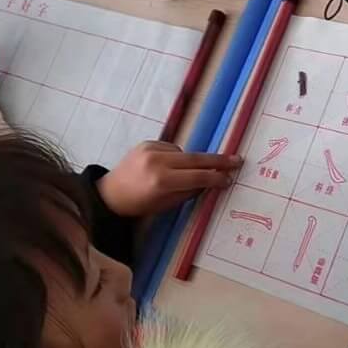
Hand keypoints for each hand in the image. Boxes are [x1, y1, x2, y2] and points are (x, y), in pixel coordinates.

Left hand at [97, 142, 241, 217]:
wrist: (110, 193)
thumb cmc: (139, 205)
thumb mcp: (166, 204)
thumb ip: (189, 191)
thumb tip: (210, 181)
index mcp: (161, 181)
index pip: (197, 177)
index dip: (215, 178)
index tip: (230, 177)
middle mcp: (157, 162)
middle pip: (195, 159)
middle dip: (217, 160)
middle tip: (236, 160)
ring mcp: (151, 149)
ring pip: (184, 153)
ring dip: (192, 162)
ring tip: (185, 174)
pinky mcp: (146, 143)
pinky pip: (172, 148)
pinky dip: (176, 157)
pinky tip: (169, 166)